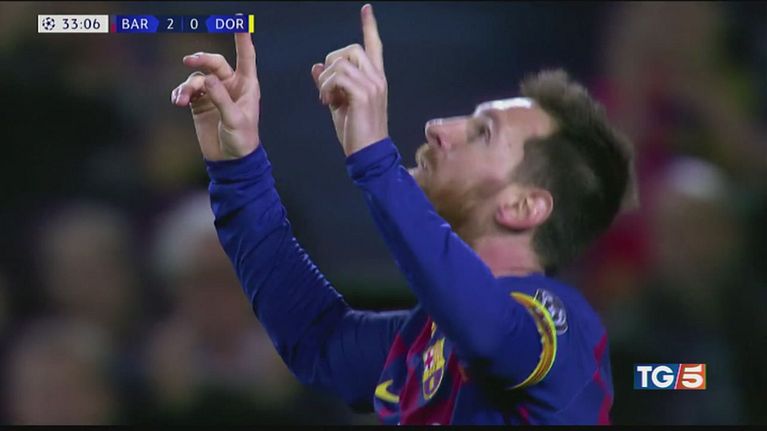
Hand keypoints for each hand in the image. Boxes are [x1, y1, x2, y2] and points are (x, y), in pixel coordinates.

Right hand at [170, 33, 259, 160]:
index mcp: (247, 86)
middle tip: (189, 60)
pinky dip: (180, 93)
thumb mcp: (235, 120)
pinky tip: (177, 101)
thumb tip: (207, 79)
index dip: (243, 39)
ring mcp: (214, 93)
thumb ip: (221, 99)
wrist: (230, 161)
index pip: (246, 57)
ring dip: (187, 86)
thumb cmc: (241, 140)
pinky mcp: (200, 103)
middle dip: (201, 59)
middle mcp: (230, 86)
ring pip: (197, 78)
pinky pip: (187, 91)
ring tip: (180, 100)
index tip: (239, 22)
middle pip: (214, 63)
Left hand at [311, 4, 387, 155]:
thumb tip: (316, 67)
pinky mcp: (363, 94)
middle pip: (351, 49)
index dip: (370, 27)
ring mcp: (372, 85)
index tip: (366, 10)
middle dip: (332, 62)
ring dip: (326, 79)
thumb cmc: (356, 132)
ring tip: (326, 99)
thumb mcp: (339, 104)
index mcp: (375, 79)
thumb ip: (330, 84)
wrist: (368, 153)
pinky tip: (326, 102)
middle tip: (326, 86)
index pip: (374, 46)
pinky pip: (337, 77)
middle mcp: (377, 78)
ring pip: (341, 62)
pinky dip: (326, 88)